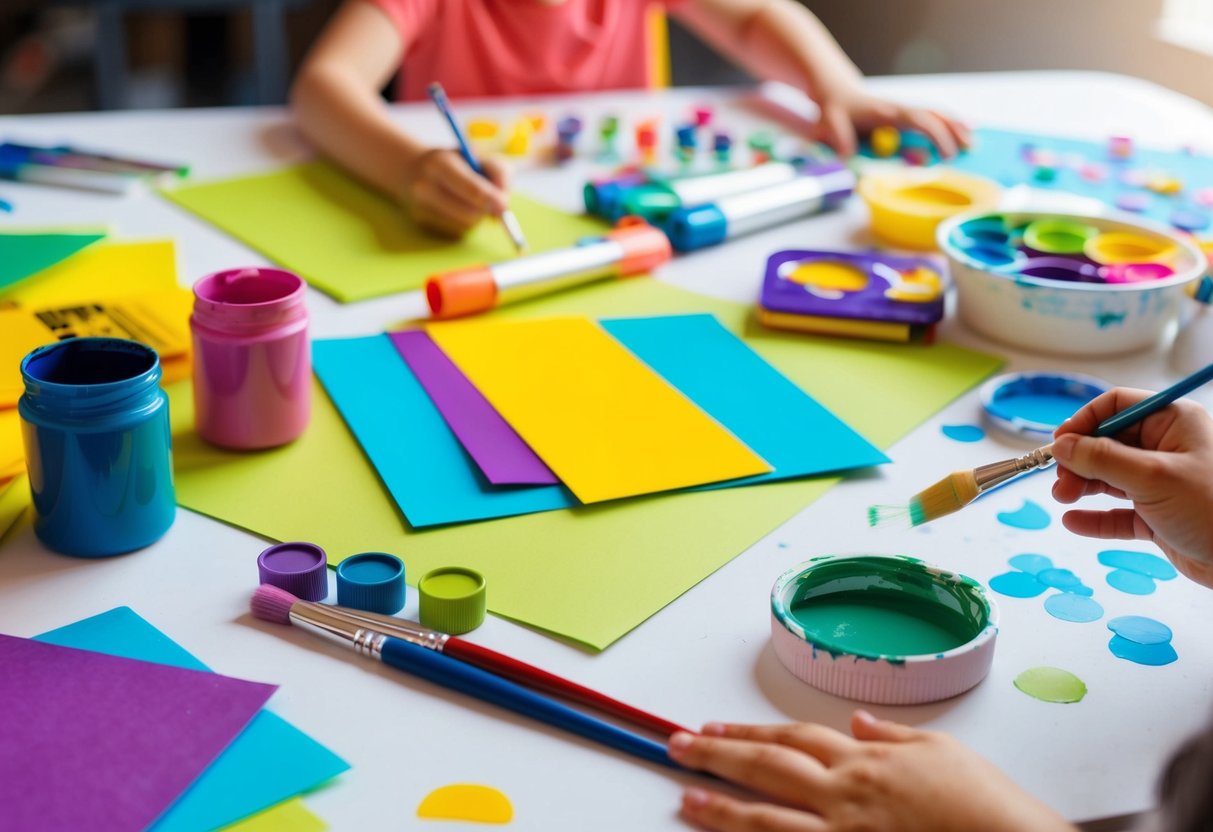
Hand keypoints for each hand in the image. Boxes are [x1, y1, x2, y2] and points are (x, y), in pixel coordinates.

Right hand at [400, 148, 509, 236]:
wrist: (411, 169)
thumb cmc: (453, 162)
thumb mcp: (476, 156)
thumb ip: (497, 172)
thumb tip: (503, 205)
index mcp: (440, 163)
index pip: (475, 191)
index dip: (494, 200)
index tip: (504, 204)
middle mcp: (426, 186)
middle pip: (471, 214)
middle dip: (487, 211)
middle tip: (492, 204)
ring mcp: (420, 206)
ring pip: (465, 225)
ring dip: (477, 218)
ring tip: (471, 202)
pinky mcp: (421, 222)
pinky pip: (456, 231)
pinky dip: (464, 223)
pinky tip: (457, 209)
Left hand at [668, 712, 1074, 831]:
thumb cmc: (988, 806)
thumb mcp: (942, 751)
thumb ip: (892, 736)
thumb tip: (858, 722)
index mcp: (865, 761)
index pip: (791, 738)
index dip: (748, 732)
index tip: (713, 728)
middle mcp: (846, 795)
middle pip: (767, 768)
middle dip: (717, 754)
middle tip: (676, 745)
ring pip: (767, 819)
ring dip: (720, 807)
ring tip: (685, 796)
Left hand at [812, 85, 969, 160]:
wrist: (839, 93)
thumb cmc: (835, 109)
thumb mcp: (830, 121)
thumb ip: (838, 136)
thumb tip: (846, 154)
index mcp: (887, 111)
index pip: (919, 119)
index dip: (935, 135)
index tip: (945, 154)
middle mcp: (901, 108)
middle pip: (935, 115)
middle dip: (954, 131)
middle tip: (969, 150)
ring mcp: (905, 110)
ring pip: (937, 114)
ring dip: (956, 127)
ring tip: (972, 145)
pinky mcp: (905, 115)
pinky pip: (932, 117)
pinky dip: (949, 124)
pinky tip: (965, 130)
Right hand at [1052, 388, 1212, 587]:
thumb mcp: (1152, 477)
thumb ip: (1102, 459)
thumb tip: (1062, 446)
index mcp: (1173, 422)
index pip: (1116, 406)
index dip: (1084, 421)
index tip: (1058, 444)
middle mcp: (1166, 448)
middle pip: (1107, 442)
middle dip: (1079, 460)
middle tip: (1061, 482)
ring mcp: (1162, 483)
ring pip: (1109, 477)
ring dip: (1082, 486)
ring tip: (1063, 499)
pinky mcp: (1159, 515)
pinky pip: (1119, 511)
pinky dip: (1095, 516)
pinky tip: (1074, 522)